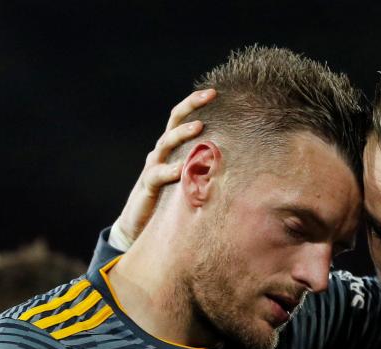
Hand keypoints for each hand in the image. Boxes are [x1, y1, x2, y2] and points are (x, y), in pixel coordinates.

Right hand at [115, 89, 215, 242]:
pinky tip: (182, 169)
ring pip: (165, 143)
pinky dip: (170, 171)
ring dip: (182, 134)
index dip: (195, 102)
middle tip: (210, 95)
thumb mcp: (191, 179)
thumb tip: (241, 160)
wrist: (139, 225)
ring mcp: (153, 167)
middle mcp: (161, 153)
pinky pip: (157, 175)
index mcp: (172, 148)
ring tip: (200, 127)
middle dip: (191, 107)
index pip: (181, 118)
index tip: (215, 91)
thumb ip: (207, 167)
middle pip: (174, 122)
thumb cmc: (172, 201)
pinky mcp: (148, 187)